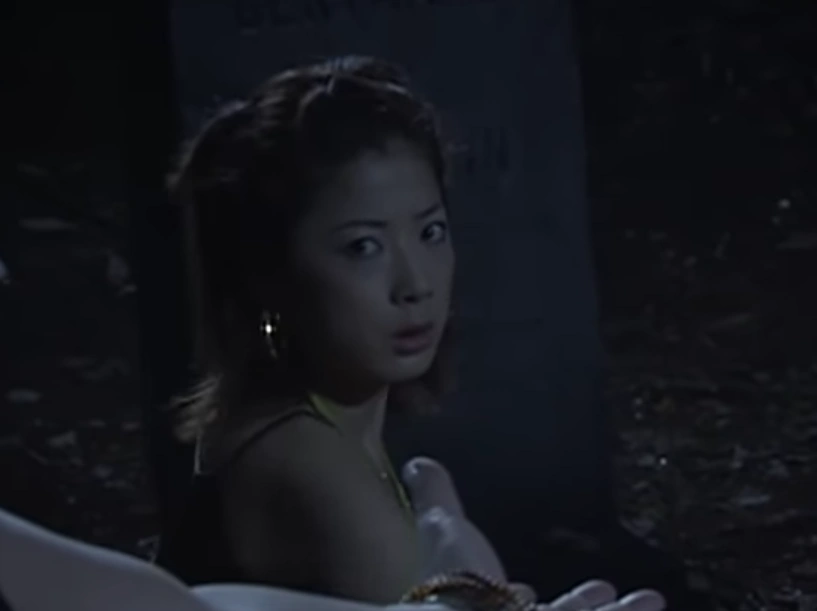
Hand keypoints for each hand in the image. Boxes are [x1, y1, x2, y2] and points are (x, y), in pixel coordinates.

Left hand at [402, 458, 665, 610]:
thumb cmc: (455, 581)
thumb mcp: (442, 527)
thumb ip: (434, 498)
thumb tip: (417, 463)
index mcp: (484, 602)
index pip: (506, 603)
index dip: (516, 595)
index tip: (526, 585)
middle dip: (578, 604)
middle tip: (604, 589)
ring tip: (654, 599)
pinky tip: (654, 602)